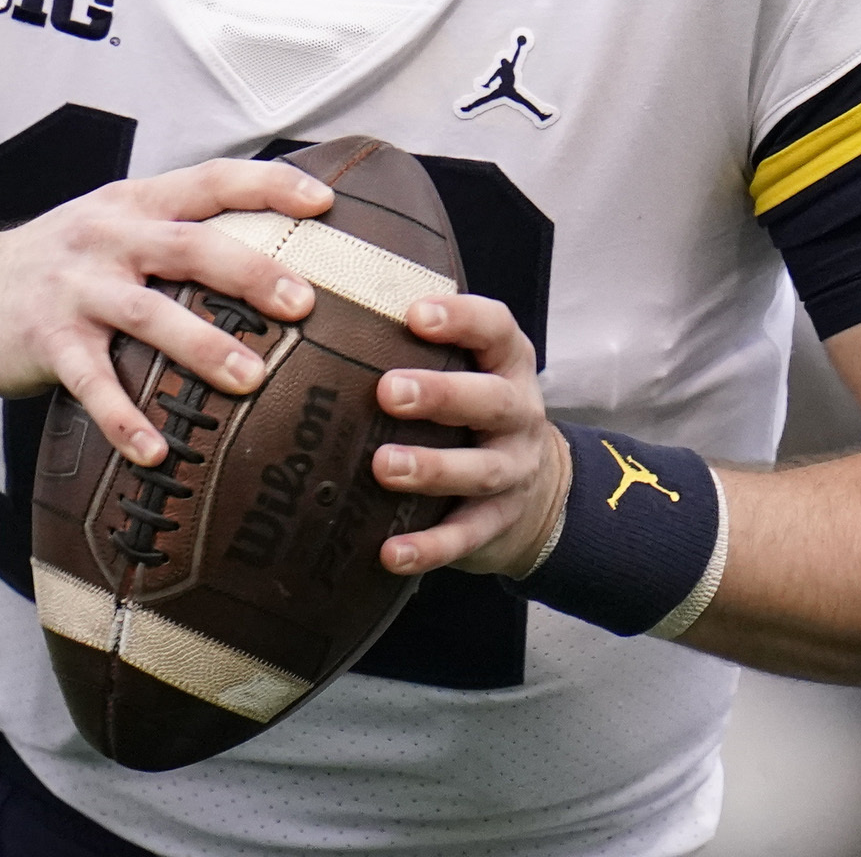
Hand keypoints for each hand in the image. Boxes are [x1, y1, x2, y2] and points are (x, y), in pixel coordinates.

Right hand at [0, 159, 325, 467]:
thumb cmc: (59, 263)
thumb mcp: (112, 225)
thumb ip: (175, 232)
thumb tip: (271, 257)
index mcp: (134, 204)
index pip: (209, 180)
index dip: (267, 185)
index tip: (323, 201)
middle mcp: (108, 237)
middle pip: (189, 246)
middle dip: (250, 271)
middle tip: (302, 303)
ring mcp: (76, 289)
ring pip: (148, 313)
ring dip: (201, 346)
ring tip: (250, 380)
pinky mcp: (48, 341)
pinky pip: (92, 382)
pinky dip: (123, 418)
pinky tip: (156, 451)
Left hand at [370, 295, 570, 579]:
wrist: (535, 486)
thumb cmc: (471, 410)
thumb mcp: (467, 367)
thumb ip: (417, 345)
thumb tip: (324, 309)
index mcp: (506, 364)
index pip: (495, 329)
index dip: (462, 318)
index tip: (416, 315)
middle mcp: (518, 414)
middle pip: (491, 400)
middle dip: (441, 395)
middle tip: (388, 392)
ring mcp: (513, 470)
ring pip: (480, 470)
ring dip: (433, 468)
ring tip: (385, 466)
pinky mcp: (498, 522)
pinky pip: (466, 536)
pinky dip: (430, 547)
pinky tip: (391, 552)